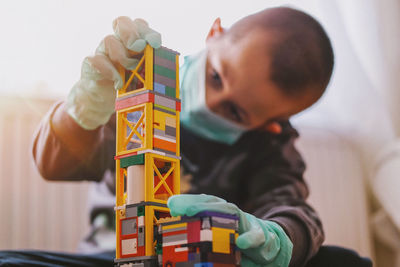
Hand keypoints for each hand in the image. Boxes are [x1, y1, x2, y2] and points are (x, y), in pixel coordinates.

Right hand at [66, 17, 160, 129]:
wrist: (104, 99)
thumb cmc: (128, 85)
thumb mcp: (144, 77)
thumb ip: (154, 70)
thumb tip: (171, 73)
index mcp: (133, 41)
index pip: (140, 26)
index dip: (148, 32)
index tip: (156, 43)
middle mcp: (118, 41)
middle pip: (122, 23)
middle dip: (132, 34)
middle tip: (138, 48)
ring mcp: (103, 51)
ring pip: (109, 40)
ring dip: (123, 55)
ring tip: (130, 69)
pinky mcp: (91, 64)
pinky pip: (96, 60)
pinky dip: (109, 71)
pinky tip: (118, 82)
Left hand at [167, 194, 292, 266]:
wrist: (269, 245)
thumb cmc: (237, 241)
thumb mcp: (217, 237)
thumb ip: (200, 234)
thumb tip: (176, 238)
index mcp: (219, 213)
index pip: (202, 203)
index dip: (187, 201)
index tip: (171, 204)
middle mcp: (231, 214)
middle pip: (214, 203)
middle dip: (198, 203)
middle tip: (183, 208)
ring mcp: (246, 223)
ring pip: (232, 212)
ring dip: (219, 212)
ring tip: (206, 216)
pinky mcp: (261, 236)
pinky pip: (256, 236)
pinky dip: (250, 238)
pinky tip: (242, 242)